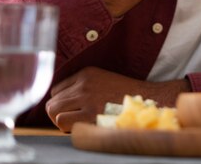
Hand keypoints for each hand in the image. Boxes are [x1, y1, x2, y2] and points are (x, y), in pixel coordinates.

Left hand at [45, 67, 190, 132]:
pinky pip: (62, 122)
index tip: (73, 110)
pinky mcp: (90, 113)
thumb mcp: (103, 80)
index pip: (56, 90)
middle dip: (59, 114)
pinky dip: (68, 128)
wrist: (148, 100)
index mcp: (86, 73)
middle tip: (73, 120)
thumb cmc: (125, 96)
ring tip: (77, 124)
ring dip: (62, 121)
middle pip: (52, 102)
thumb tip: (61, 105)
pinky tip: (82, 127)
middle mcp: (83, 84)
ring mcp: (86, 98)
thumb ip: (83, 87)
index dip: (63, 103)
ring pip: (54, 112)